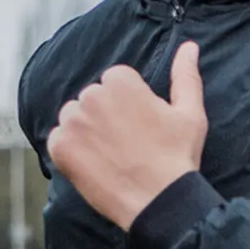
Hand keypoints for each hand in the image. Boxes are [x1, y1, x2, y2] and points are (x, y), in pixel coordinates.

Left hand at [48, 41, 206, 229]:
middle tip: (128, 143)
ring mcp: (72, 123)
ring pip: (74, 117)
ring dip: (87, 131)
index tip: (141, 125)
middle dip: (106, 115)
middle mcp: (91, 96)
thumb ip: (185, 75)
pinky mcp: (60, 148)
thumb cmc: (178, 156)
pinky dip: (71, 151)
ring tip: (112, 154)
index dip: (130, 103)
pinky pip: (58, 140)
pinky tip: (95, 164)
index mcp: (120, 81)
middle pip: (93, 98)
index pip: (115, 81)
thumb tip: (189, 46)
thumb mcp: (190, 112)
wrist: (160, 202)